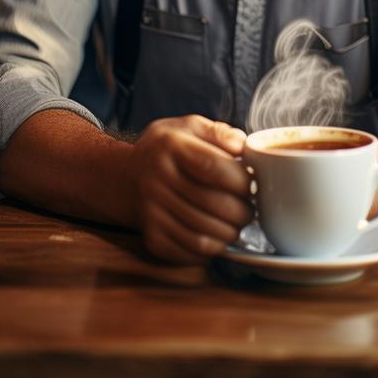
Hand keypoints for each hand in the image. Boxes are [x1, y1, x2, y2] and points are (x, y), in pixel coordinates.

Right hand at [127, 115, 252, 264]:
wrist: (126, 177)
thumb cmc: (168, 150)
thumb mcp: (189, 127)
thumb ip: (219, 132)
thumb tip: (243, 147)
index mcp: (170, 146)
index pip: (214, 168)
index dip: (241, 181)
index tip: (252, 184)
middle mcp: (156, 178)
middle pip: (212, 204)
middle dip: (242, 211)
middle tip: (250, 209)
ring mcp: (151, 211)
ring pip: (203, 233)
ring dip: (230, 233)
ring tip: (237, 224)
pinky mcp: (152, 236)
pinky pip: (190, 251)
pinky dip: (212, 249)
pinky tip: (217, 237)